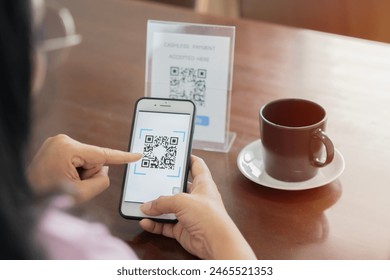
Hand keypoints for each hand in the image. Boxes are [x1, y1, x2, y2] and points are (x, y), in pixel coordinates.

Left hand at [27, 134, 140, 202]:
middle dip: (88, 174)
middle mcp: (62, 140)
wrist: (25, 198)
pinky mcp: (57, 147)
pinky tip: (62, 176)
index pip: (103, 154)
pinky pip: (77, 159)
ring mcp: (58, 143)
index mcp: (67, 149)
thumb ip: (101, 181)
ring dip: (81, 174)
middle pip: (94, 159)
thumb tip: (104, 171)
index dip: (123, 157)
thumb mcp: (80, 194)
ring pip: (86, 160)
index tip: (137, 155)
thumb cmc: (45, 196)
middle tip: (72, 185)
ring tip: (63, 182)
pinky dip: (75, 170)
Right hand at [139, 155, 255, 259]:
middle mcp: (196, 198)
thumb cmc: (209, 216)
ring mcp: (189, 214)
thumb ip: (163, 202)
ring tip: (142, 203)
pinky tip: (145, 221)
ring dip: (156, 207)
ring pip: (169, 208)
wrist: (215, 242)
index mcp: (203, 184)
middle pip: (177, 187)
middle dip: (163, 186)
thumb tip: (147, 205)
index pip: (196, 165)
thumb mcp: (182, 201)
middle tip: (149, 179)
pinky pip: (165, 225)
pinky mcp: (183, 228)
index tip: (174, 154)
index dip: (187, 158)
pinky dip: (155, 224)